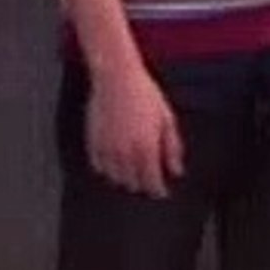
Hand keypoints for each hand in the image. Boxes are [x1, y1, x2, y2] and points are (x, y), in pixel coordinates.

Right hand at [86, 65, 183, 198]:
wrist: (117, 77)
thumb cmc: (144, 94)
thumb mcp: (167, 119)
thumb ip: (172, 148)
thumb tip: (176, 171)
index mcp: (146, 148)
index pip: (152, 182)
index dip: (158, 191)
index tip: (161, 192)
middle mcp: (125, 153)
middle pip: (133, 184)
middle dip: (142, 185)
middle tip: (147, 181)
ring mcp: (107, 148)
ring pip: (114, 178)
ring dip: (124, 179)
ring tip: (131, 175)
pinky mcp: (93, 142)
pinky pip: (98, 166)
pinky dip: (106, 169)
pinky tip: (113, 164)